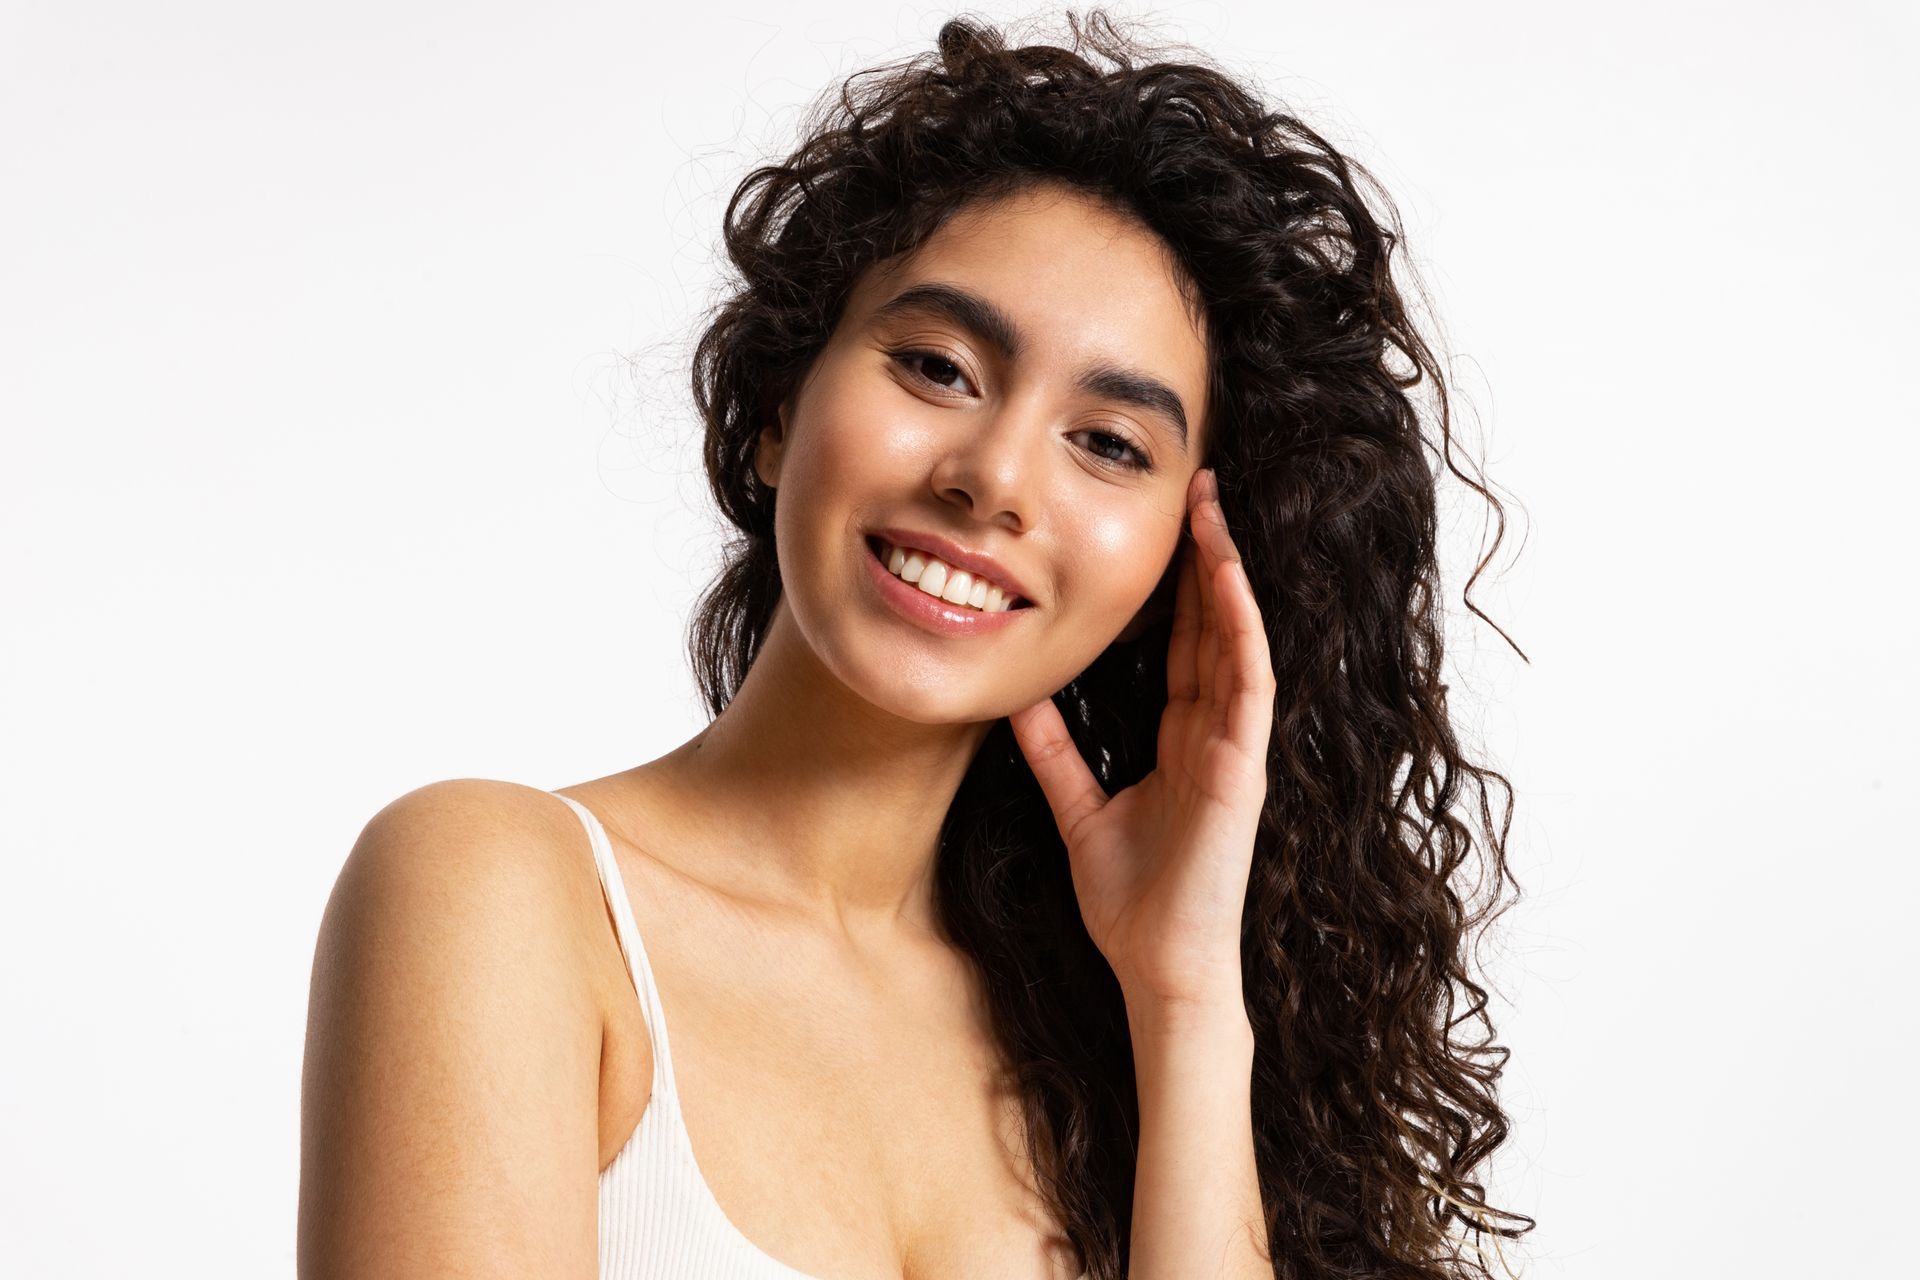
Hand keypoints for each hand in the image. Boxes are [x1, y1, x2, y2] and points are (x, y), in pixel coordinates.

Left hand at [1008, 468, 1275, 1010]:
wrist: (1158, 966)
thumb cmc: (1132, 900)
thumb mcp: (1077, 810)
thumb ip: (1054, 753)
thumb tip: (1017, 699)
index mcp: (1181, 738)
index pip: (1182, 642)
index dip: (1176, 583)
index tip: (1163, 524)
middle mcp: (1214, 733)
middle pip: (1213, 625)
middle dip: (1205, 554)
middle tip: (1196, 485)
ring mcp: (1235, 747)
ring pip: (1236, 639)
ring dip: (1227, 572)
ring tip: (1215, 509)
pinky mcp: (1243, 768)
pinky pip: (1247, 684)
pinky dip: (1240, 629)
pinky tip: (1228, 580)